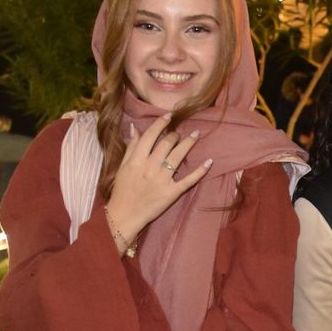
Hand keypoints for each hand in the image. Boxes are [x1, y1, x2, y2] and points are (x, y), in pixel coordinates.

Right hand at [104, 114, 211, 251]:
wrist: (125, 214)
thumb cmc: (122, 190)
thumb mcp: (122, 167)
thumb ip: (131, 147)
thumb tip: (135, 127)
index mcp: (136, 159)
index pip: (150, 136)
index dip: (161, 123)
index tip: (169, 115)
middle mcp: (150, 167)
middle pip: (166, 144)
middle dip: (175, 135)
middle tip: (179, 132)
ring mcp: (162, 180)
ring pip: (178, 157)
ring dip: (188, 144)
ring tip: (195, 135)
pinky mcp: (172, 192)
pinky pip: (189, 180)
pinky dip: (200, 171)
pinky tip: (209, 161)